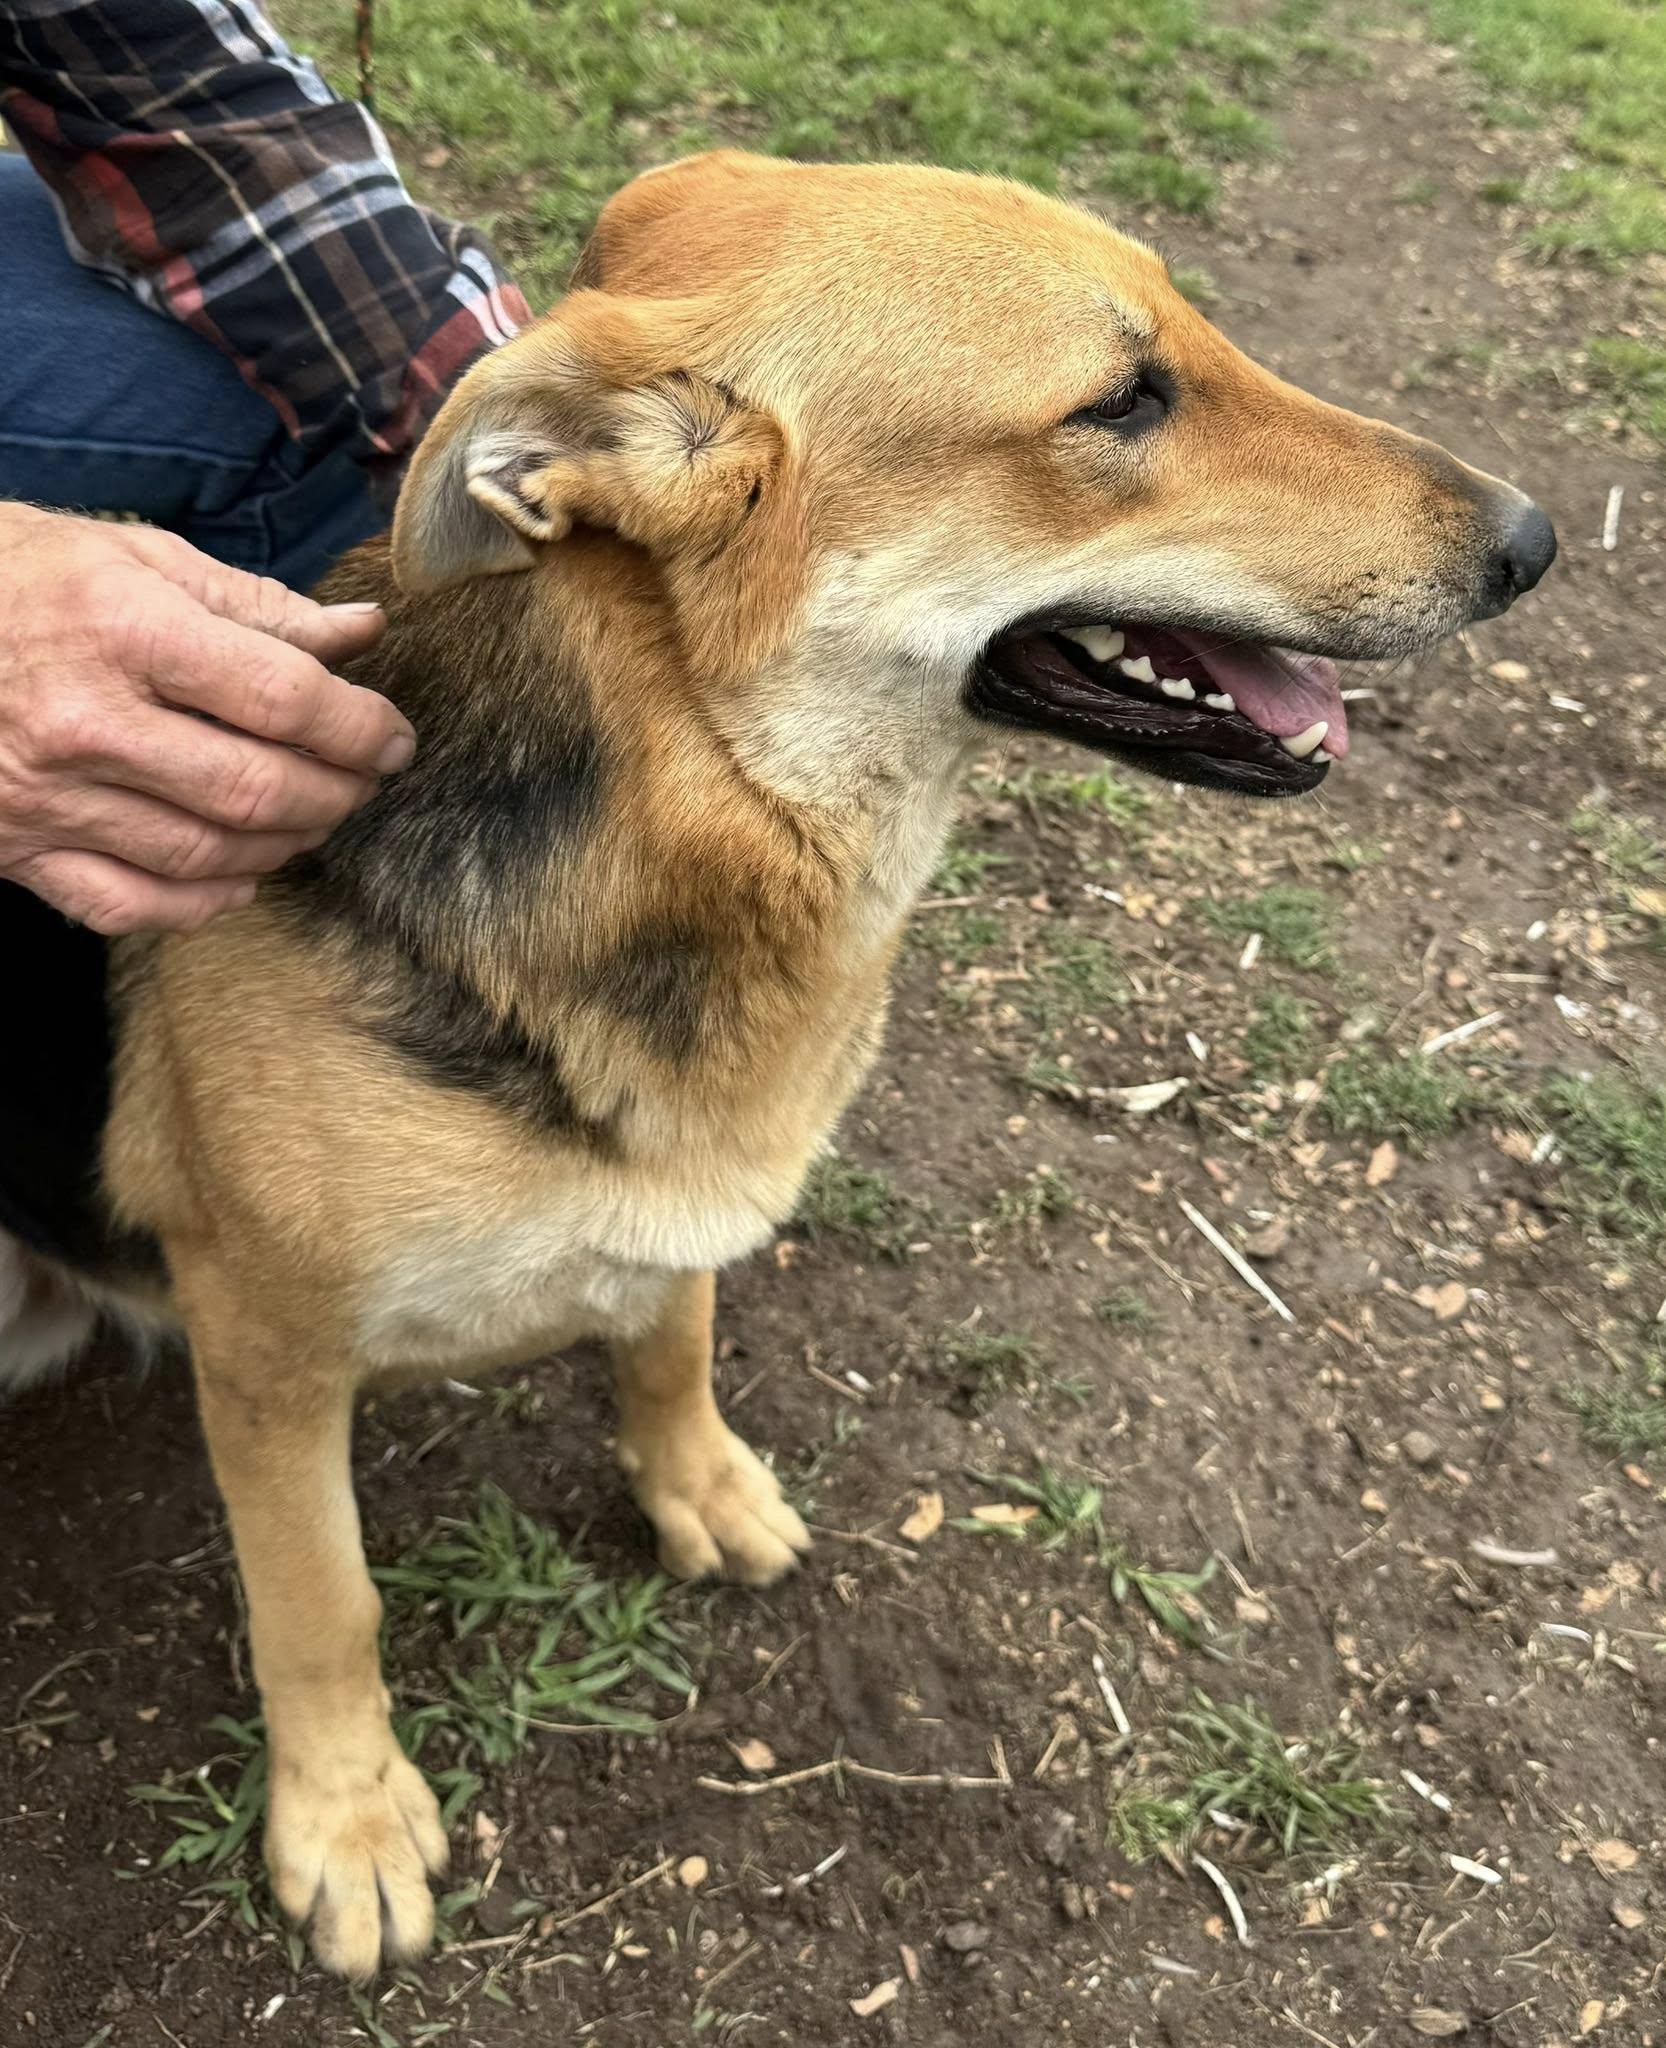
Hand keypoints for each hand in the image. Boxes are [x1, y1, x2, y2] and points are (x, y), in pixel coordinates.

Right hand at [0, 503, 414, 933]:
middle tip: (365, 779)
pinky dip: (201, 903)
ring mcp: (46, 796)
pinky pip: (129, 905)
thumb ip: (255, 605)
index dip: (361, 727)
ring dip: (286, 846)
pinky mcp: (17, 849)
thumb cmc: (15, 575)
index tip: (394, 736)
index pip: (283, 698)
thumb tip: (362, 631)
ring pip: (206, 856)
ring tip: (315, 816)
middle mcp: (85, 721)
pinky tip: (238, 877)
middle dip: (338, 793)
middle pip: (257, 790)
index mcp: (122, 628)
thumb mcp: (133, 556)